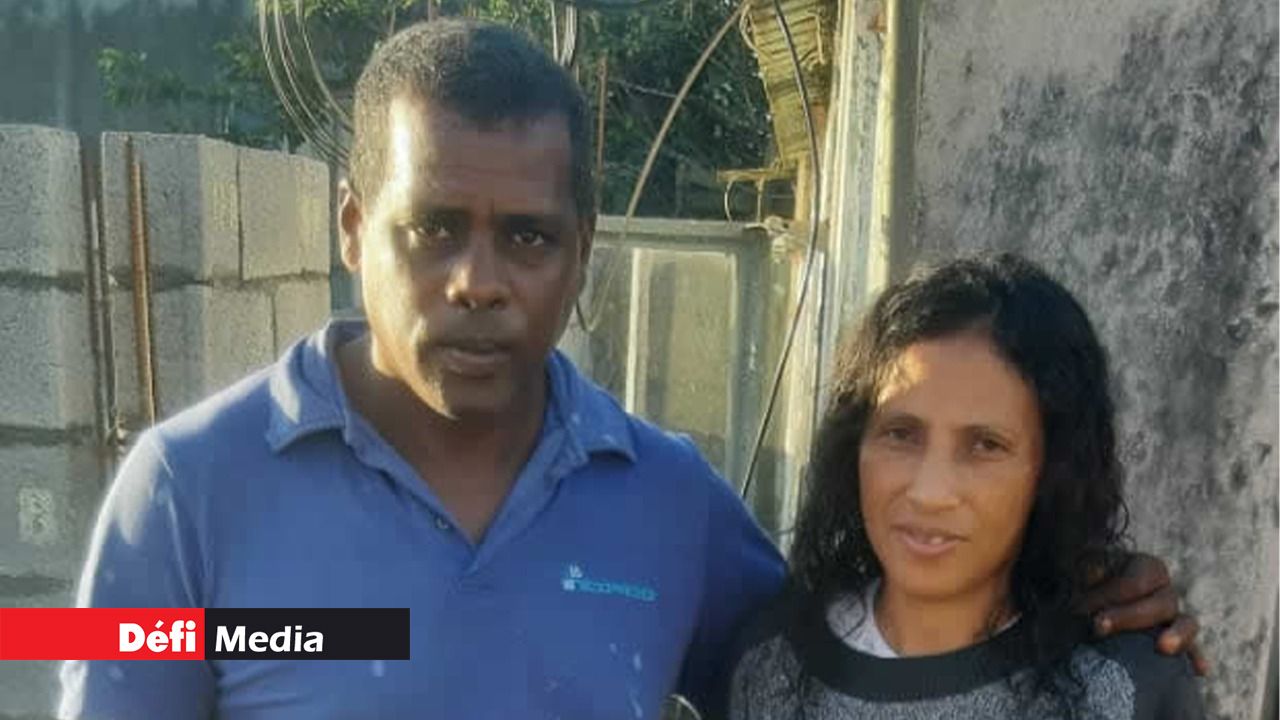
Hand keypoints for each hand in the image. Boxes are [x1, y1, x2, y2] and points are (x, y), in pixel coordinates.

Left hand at [1078, 552, 1209, 675]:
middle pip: (1160, 603)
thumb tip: (1093, 573)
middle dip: (1128, 616)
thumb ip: (1089, 567)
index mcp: (1147, 567)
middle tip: (1098, 626)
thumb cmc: (1088, 581)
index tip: (1087, 609)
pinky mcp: (1176, 640)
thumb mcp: (1085, 566)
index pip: (1136, 581)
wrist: (1090, 602)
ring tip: (1164, 647)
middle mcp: (1165, 591)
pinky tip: (1198, 670)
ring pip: (1187, 623)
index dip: (1113, 595)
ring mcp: (1174, 617)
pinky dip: (1195, 658)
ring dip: (1178, 635)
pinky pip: (1193, 649)